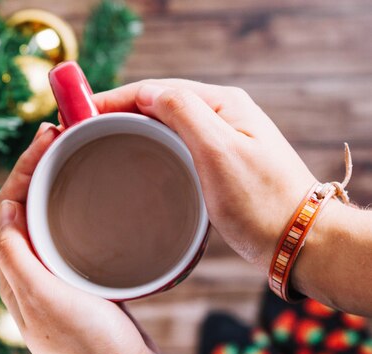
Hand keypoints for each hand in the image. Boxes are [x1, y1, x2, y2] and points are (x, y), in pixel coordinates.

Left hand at [0, 123, 174, 353]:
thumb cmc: (87, 346)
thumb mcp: (42, 297)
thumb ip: (17, 256)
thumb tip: (5, 210)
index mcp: (16, 273)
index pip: (9, 206)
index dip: (23, 167)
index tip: (46, 136)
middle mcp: (31, 274)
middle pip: (28, 207)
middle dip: (40, 169)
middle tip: (62, 136)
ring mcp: (59, 280)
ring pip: (52, 220)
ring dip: (60, 185)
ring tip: (78, 157)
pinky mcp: (88, 286)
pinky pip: (76, 238)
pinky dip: (81, 212)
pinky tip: (102, 202)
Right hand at [92, 80, 318, 269]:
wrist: (296, 240)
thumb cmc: (261, 201)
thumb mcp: (221, 151)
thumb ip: (185, 114)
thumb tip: (148, 92)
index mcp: (223, 104)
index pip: (157, 89)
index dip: (115, 98)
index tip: (80, 113)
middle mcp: (221, 115)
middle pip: (159, 104)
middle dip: (119, 111)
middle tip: (83, 129)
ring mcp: (220, 140)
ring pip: (165, 125)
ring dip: (133, 128)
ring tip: (100, 141)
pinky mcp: (217, 164)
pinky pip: (175, 146)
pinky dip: (150, 147)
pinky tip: (135, 159)